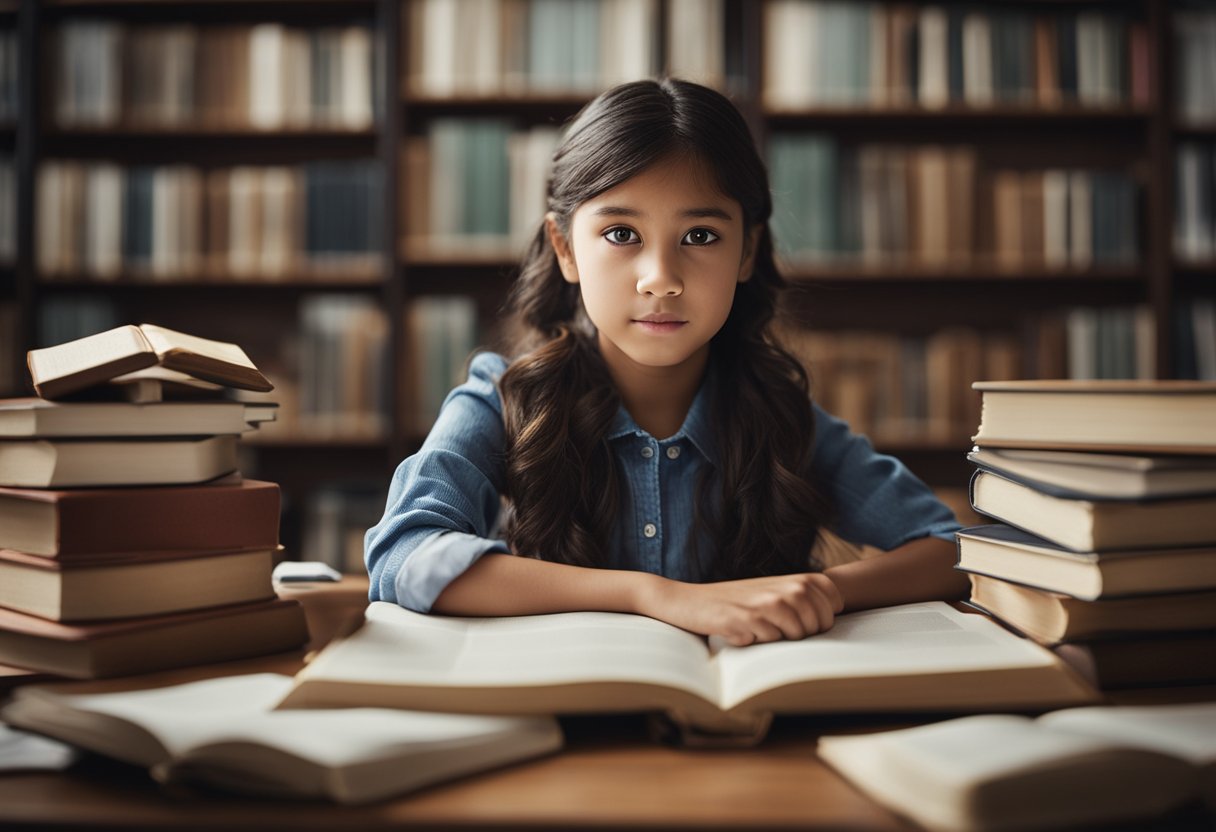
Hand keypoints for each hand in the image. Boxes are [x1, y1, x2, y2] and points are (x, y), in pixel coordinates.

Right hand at [637, 573, 842, 646]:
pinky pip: (770, 641)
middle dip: (805, 633)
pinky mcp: (748, 620)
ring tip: (760, 630)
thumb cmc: (732, 601)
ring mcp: (765, 604)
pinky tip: (744, 633)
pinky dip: (760, 642)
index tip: (807, 620)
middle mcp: (783, 588)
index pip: (833, 598)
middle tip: (779, 630)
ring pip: (798, 633)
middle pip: (820, 622)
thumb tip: (829, 621)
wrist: (688, 601)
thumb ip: (799, 599)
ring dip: (781, 639)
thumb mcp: (769, 592)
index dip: (826, 615)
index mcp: (792, 579)